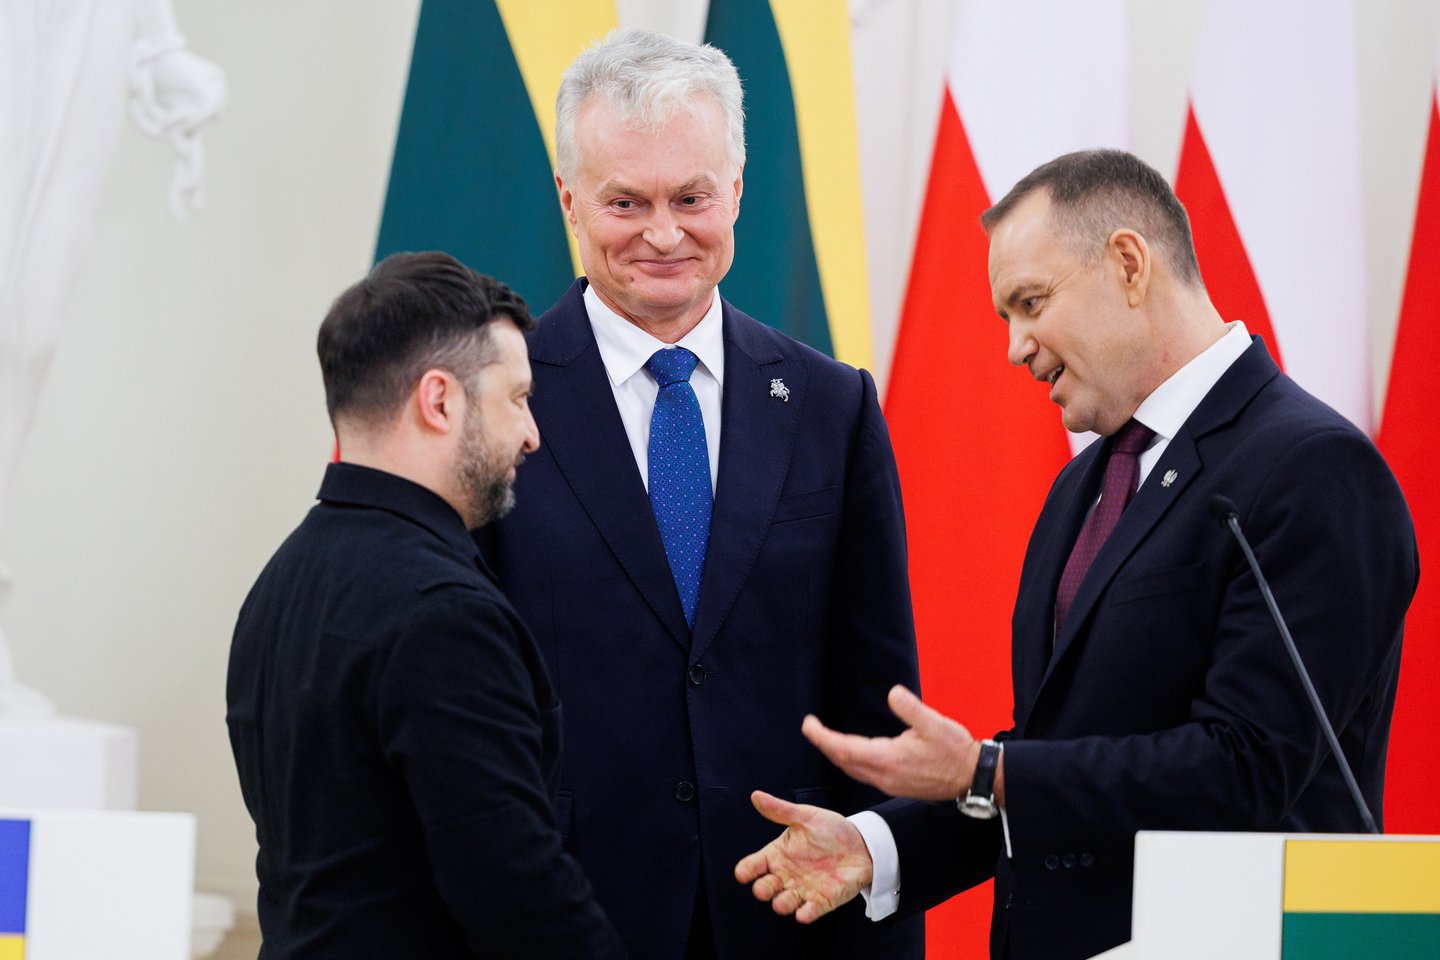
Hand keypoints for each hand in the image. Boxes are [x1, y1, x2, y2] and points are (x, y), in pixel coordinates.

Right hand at [734, 791, 872, 923]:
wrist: (863, 845)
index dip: (746, 871)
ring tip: (784, 900)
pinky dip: (804, 915)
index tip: (744, 873)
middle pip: (764, 888)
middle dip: (762, 890)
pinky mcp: (821, 902)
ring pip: (783, 904)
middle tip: (768, 884)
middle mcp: (786, 875)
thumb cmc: (831, 830)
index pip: (753, 866)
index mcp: (777, 854)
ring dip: (781, 904)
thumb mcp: (806, 816)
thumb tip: (756, 796)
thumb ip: (780, 810)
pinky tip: (803, 913)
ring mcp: (802, 890)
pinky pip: (808, 913)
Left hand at [803, 684, 980, 800]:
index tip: (807, 724)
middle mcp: (883, 775)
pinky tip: (852, 753)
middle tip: (811, 727)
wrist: (973, 778)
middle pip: (842, 761)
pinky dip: (850, 761)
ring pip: (852, 769)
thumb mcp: (935, 724)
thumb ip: (912, 708)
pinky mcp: (896, 785)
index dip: (821, 737)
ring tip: (825, 738)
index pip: (843, 748)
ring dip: (836, 754)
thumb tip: (892, 693)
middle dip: (824, 744)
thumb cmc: (955, 750)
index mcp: (888, 759)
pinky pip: (863, 774)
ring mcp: (889, 783)